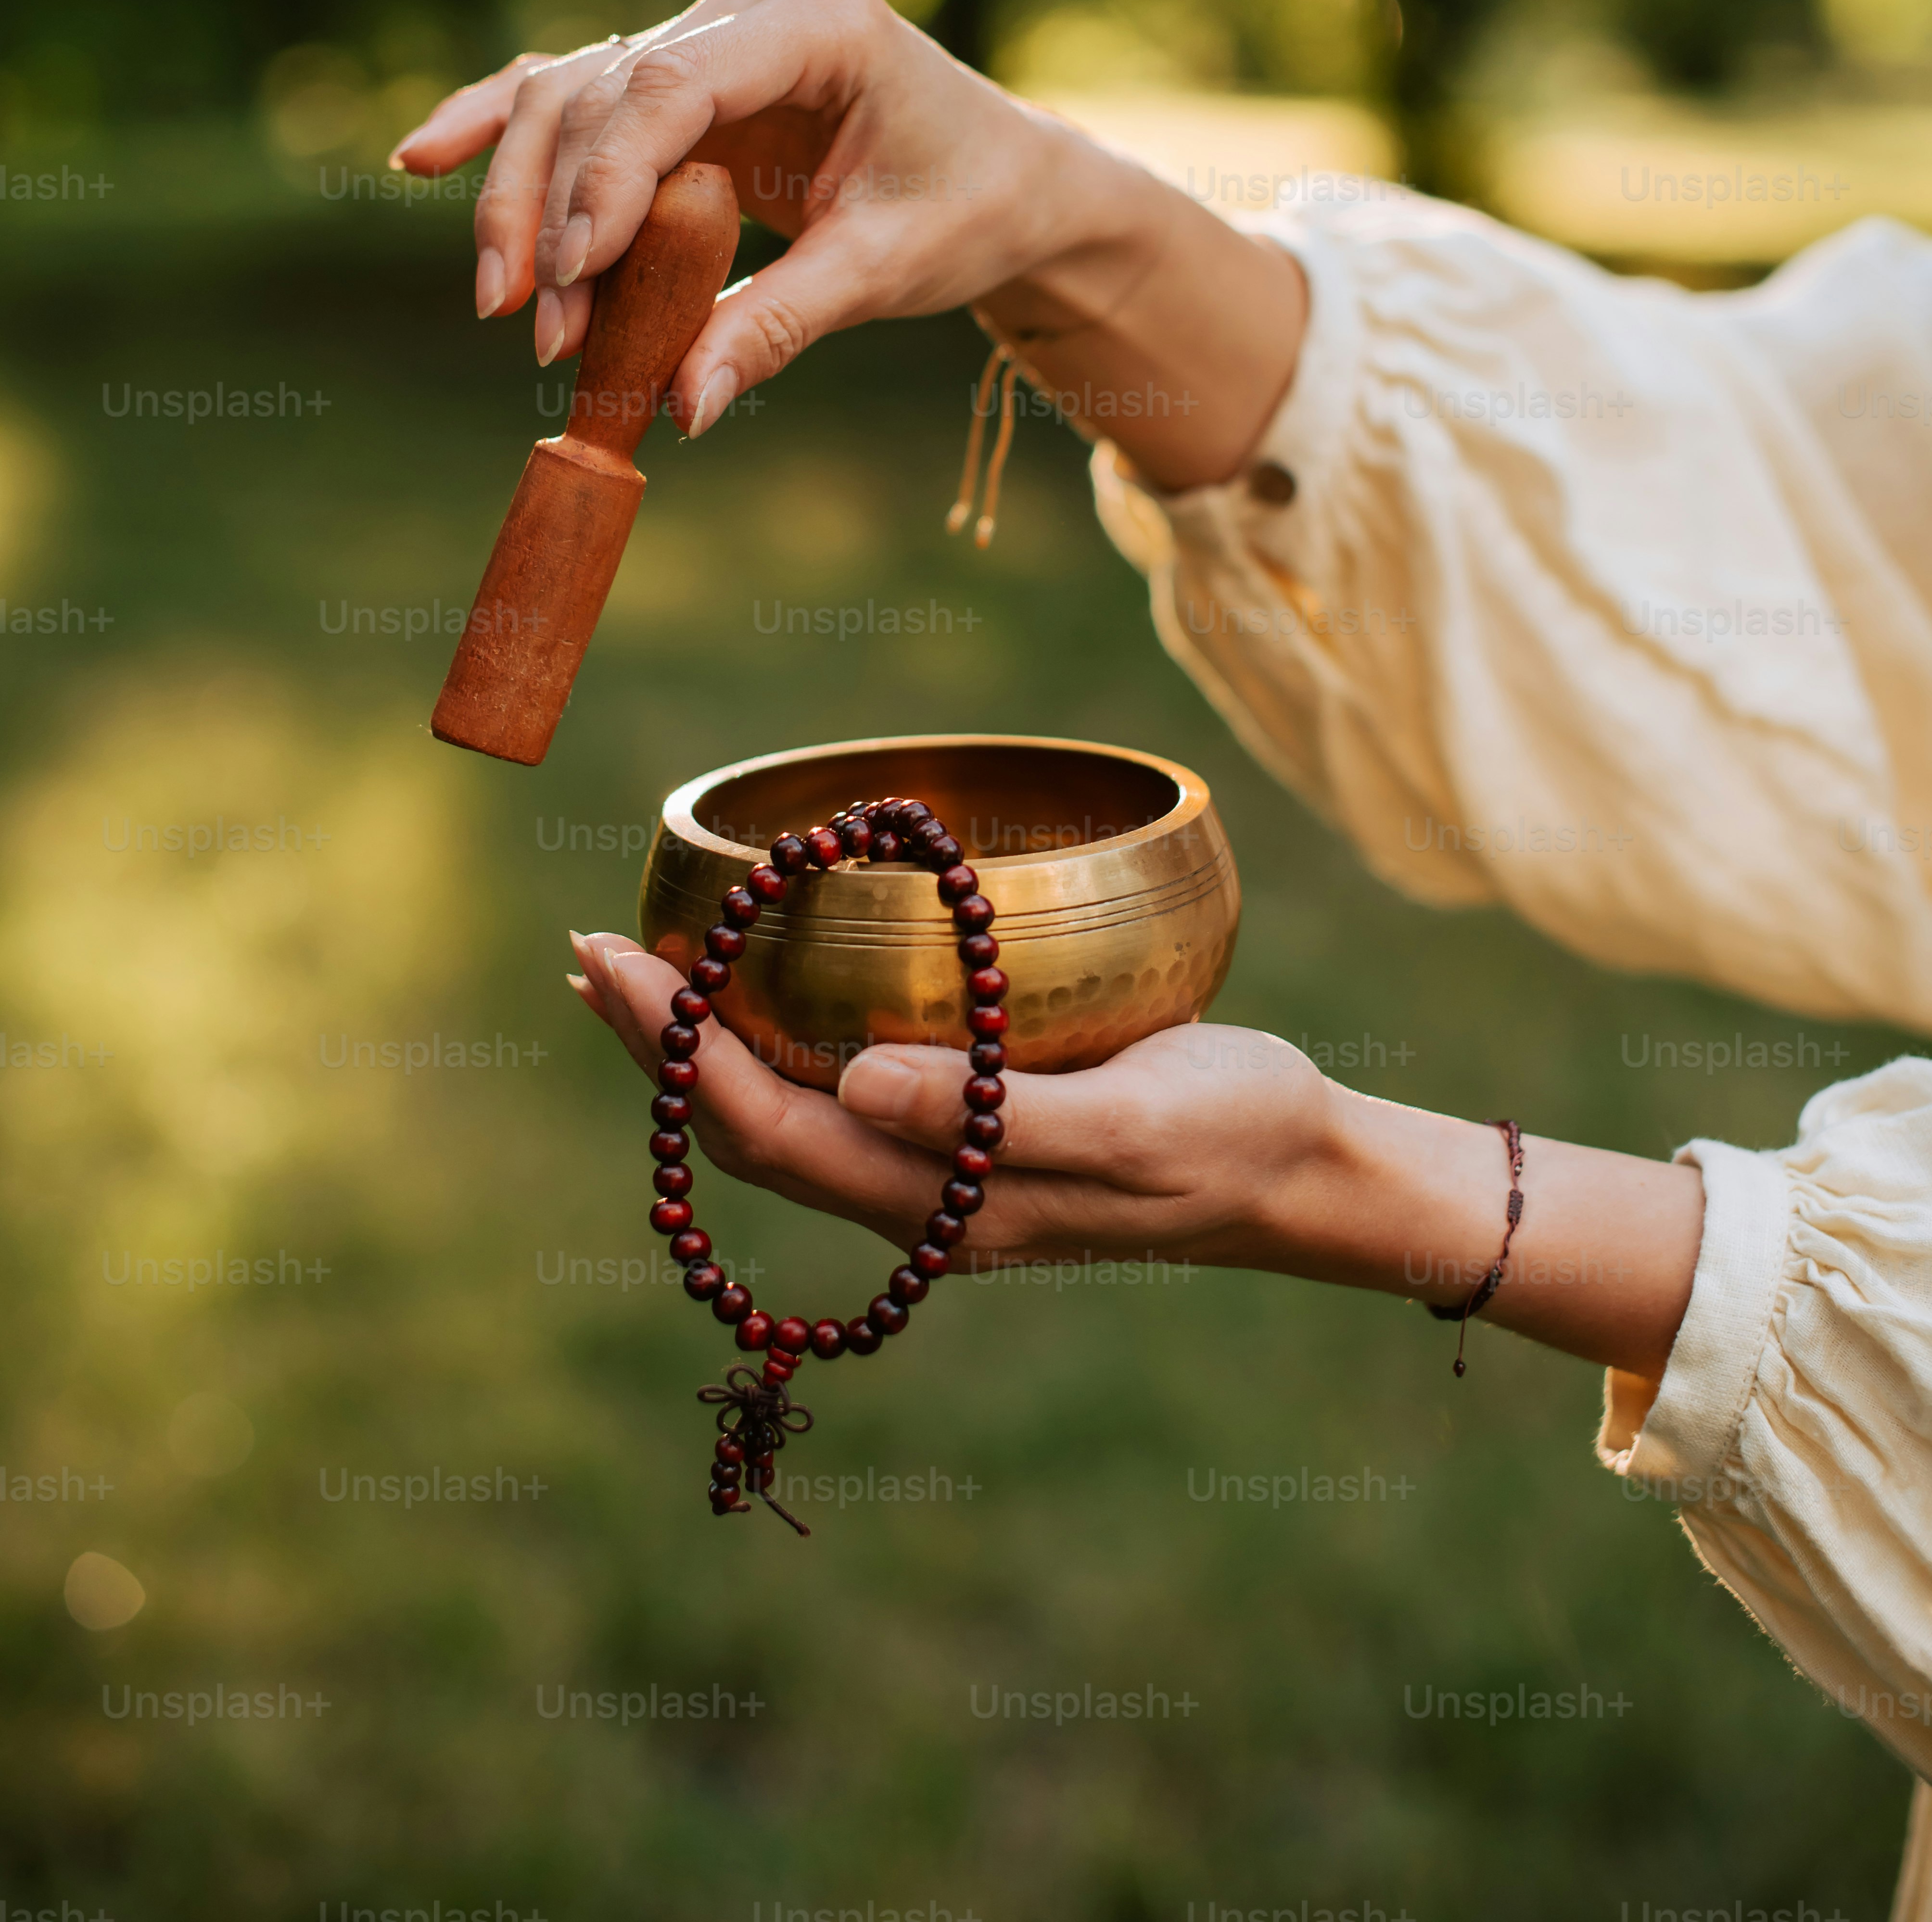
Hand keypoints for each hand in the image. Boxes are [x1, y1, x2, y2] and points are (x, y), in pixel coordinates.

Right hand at [391, 0, 1306, 488]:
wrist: (1005, 178)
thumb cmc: (965, 207)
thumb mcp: (890, 270)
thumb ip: (780, 325)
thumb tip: (679, 407)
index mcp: (819, 21)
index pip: (673, 84)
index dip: (607, 178)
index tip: (572, 276)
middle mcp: (750, 6)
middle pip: (602, 88)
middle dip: (556, 210)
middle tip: (536, 328)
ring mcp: (707, 34)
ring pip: (571, 94)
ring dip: (527, 201)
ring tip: (513, 309)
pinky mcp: (680, 79)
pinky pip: (573, 96)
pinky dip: (501, 131)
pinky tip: (423, 160)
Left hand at [567, 931, 1334, 1270]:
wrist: (1301, 1170)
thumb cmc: (1233, 1132)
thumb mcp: (1134, 1121)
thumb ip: (998, 1119)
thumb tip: (858, 1085)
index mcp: (946, 1205)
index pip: (769, 1129)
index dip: (677, 1050)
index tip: (614, 961)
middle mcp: (922, 1203)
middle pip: (750, 1129)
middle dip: (658, 1044)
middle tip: (587, 950)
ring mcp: (941, 1178)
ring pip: (782, 1117)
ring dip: (699, 1049)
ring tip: (633, 976)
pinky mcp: (970, 1139)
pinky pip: (835, 1099)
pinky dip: (769, 1045)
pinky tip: (757, 1001)